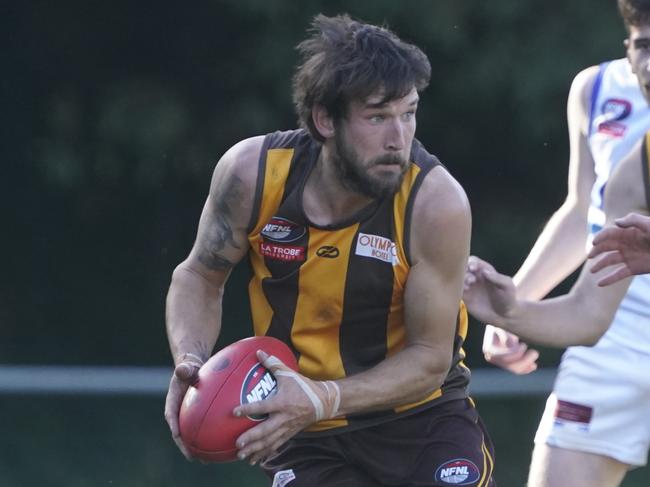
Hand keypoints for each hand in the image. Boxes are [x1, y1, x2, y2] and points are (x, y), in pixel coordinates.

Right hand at [164, 352, 204, 459]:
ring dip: (197, 448)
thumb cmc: (189, 369)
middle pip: (180, 432)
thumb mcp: (187, 368)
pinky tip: (221, 447)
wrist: (192, 370)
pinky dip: (210, 439)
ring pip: (192, 435)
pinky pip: (203, 430)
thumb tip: (182, 369)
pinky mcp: (196, 419)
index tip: (177, 435)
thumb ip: (184, 369)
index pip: (171, 415)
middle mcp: (178, 413)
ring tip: (207, 460)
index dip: (174, 426)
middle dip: (185, 446)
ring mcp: (187, 417)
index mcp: (173, 402)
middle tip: (193, 457)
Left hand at [233, 350, 339, 464]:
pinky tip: (255, 460)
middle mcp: (283, 417)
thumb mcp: (289, 373)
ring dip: (255, 449)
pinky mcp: (289, 434)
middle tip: (237, 443)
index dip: (249, 409)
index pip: (263, 406)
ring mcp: (287, 428)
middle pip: (266, 430)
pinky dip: (265, 453)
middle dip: (251, 438)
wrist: (322, 402)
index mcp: (282, 402)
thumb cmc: (303, 386)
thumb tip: (258, 352)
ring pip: (269, 442)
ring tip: (242, 455)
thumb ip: (273, 364)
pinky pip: (276, 446)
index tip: (234, 412)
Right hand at [463, 256, 516, 326]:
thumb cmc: (508, 299)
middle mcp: (475, 278)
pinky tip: (462, 293)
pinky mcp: (465, 298)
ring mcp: (469, 288)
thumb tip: (484, 271)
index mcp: (485, 271)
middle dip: (464, 272)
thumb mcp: (507, 286)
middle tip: (471, 280)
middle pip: (463, 269)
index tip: (472, 268)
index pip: (473, 261)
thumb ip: (497, 278)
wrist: (505, 317)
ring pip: (458, 279)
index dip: (471, 262)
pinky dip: (456, 290)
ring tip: (467, 287)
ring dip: (460, 281)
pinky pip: (456, 291)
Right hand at [482, 325, 538, 374]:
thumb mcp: (502, 325)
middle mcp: (491, 357)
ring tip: (535, 354)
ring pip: (515, 369)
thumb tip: (510, 345)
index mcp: (489, 348)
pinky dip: (526, 368)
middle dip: (524, 361)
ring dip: (527, 364)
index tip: (524, 344)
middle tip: (535, 352)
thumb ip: (505, 333)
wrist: (500, 318)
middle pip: (510, 366)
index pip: (503, 359)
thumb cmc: (501, 320)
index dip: (516, 354)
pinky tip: (533, 365)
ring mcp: (499, 361)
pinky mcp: (506, 363)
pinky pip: (517, 370)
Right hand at [589, 213, 649, 285]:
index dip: (600, 237)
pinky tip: (599, 284)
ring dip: (600, 265)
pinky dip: (609, 279)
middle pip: (606, 247)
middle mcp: (626, 244)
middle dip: (596, 251)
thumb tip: (615, 223)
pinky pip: (618, 274)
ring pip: (610, 261)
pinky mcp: (634, 269)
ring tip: (591, 271)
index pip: (609, 234)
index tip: (594, 243)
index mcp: (628, 232)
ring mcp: (630, 257)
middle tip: (590, 257)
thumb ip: (633, 220)